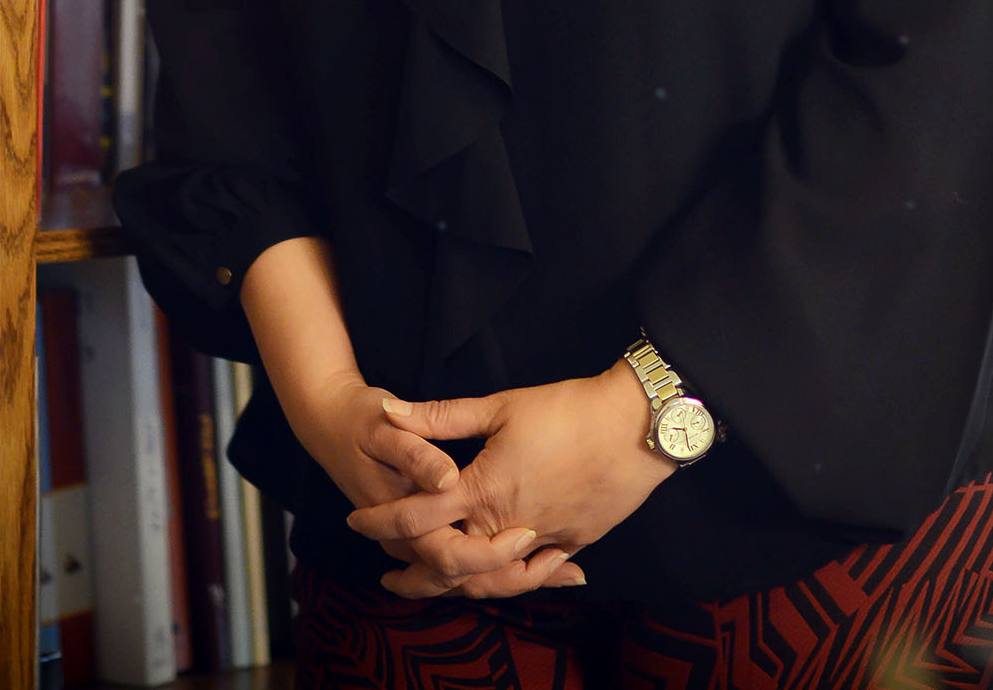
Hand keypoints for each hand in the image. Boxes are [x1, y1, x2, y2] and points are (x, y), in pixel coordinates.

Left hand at [346, 361, 675, 597]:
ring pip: (488, 579)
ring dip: (456, 585)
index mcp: (484, 489)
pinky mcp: (572, 544)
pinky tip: (500, 578)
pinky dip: (509, 582)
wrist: (635, 426)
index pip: (417, 516)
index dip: (381, 521)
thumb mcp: (500, 406)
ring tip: (435, 583)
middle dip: (412, 572)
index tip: (356, 521)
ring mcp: (543, 540)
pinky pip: (532, 576)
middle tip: (388, 573)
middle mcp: (508, 525)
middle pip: (447, 564)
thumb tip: (390, 409)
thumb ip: (442, 416)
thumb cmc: (567, 409)